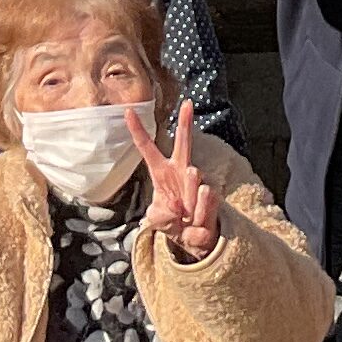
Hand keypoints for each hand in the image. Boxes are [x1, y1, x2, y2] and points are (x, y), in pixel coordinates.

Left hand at [134, 97, 222, 259]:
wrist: (194, 237)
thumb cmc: (172, 221)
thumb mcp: (158, 221)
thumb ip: (162, 215)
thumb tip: (178, 208)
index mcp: (161, 172)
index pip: (147, 148)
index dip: (137, 130)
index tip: (128, 111)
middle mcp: (181, 169)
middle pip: (183, 141)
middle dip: (186, 121)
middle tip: (187, 103)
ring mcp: (198, 179)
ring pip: (194, 176)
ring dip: (188, 202)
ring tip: (186, 216)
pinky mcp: (212, 191)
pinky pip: (205, 197)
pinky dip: (198, 215)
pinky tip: (196, 221)